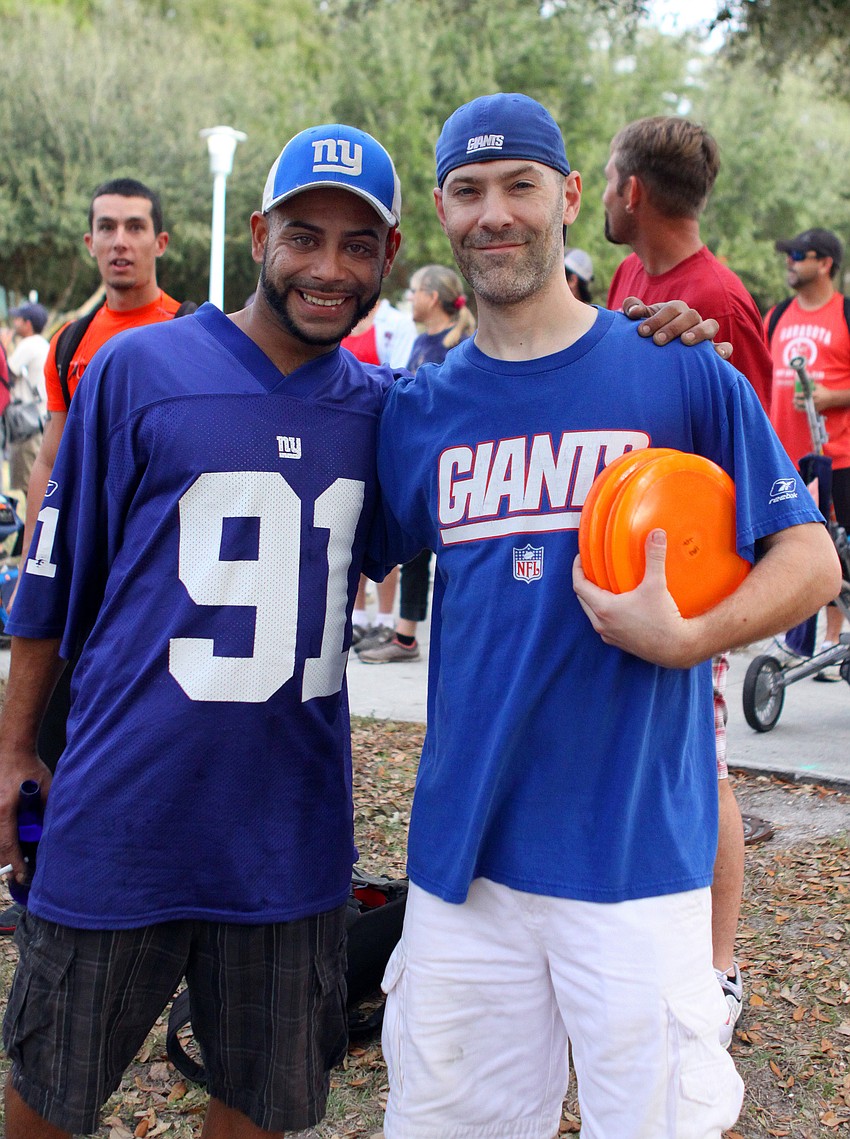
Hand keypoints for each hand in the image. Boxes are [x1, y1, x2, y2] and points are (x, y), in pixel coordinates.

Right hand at [0, 750, 51, 888]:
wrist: (10, 749)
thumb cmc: (29, 768)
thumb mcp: (46, 789)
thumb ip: (48, 811)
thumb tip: (54, 833)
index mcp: (5, 810)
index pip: (8, 846)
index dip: (15, 865)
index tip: (22, 877)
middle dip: (6, 864)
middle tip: (19, 875)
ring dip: (2, 854)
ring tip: (14, 863)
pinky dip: (0, 841)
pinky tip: (7, 848)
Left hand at [573, 530, 701, 668]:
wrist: (676, 648)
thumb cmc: (663, 619)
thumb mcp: (656, 585)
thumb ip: (654, 557)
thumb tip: (656, 534)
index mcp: (603, 608)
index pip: (579, 585)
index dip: (577, 569)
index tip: (581, 558)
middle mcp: (601, 623)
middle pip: (582, 598)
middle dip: (584, 582)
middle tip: (591, 568)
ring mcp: (608, 635)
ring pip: (592, 612)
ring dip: (594, 597)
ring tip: (604, 583)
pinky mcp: (618, 641)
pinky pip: (603, 622)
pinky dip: (604, 610)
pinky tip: (618, 603)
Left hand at [621, 296, 732, 360]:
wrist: (657, 350)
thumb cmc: (649, 332)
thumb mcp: (641, 320)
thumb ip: (633, 309)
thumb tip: (631, 311)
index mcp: (676, 310)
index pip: (671, 308)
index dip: (657, 318)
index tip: (641, 332)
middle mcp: (692, 319)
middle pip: (690, 315)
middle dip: (673, 327)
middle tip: (657, 340)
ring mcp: (704, 334)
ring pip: (710, 326)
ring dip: (698, 332)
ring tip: (684, 341)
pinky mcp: (712, 351)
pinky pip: (724, 347)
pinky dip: (723, 349)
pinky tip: (718, 354)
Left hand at [794, 384, 832, 413]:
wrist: (831, 399)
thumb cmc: (824, 392)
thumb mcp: (819, 386)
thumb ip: (812, 384)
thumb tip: (806, 381)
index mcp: (815, 394)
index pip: (805, 395)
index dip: (798, 395)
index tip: (795, 394)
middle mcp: (814, 401)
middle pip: (803, 402)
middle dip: (797, 401)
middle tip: (793, 400)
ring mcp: (815, 406)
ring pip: (804, 407)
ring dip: (798, 406)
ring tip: (794, 405)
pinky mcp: (815, 409)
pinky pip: (807, 410)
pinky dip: (802, 409)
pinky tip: (798, 408)